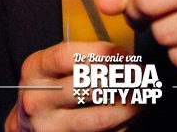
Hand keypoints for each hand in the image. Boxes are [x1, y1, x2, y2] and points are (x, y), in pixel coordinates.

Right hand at [6, 41, 138, 131]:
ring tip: (144, 97)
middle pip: (86, 87)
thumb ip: (84, 57)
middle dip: (121, 80)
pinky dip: (122, 125)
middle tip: (143, 75)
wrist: (32, 123)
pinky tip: (131, 115)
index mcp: (35, 70)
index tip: (125, 53)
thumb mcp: (56, 66)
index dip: (100, 53)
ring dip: (129, 107)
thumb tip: (126, 56)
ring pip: (98, 118)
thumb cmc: (52, 86)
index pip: (67, 56)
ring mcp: (49, 127)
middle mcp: (37, 99)